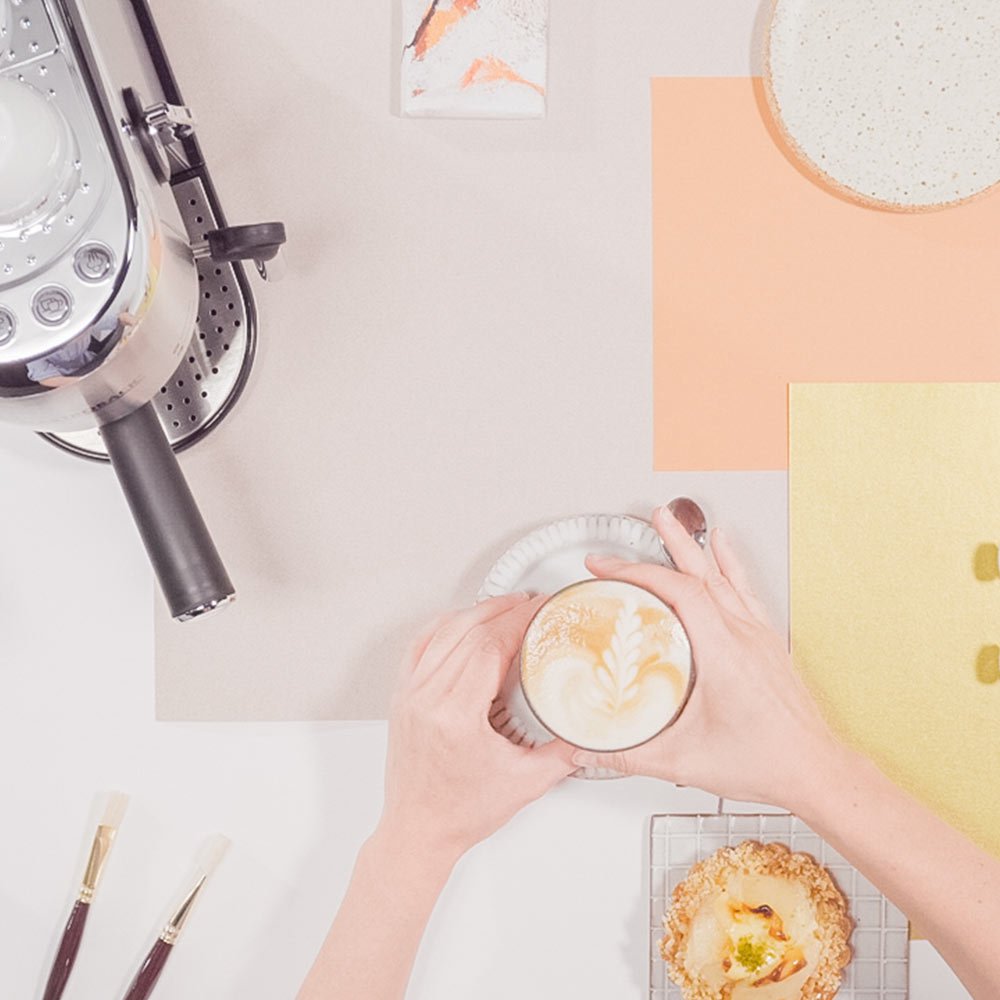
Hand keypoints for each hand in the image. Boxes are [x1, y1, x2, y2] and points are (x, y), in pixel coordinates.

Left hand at [377, 593, 575, 864]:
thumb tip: (590, 728)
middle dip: (505, 610)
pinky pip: (419, 645)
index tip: (541, 611)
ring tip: (504, 606)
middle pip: (468, 631)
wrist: (418, 832)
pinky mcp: (401, 695)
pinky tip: (461, 620)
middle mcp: (427, 698)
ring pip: (442, 632)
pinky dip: (443, 626)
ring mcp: (409, 694)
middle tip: (532, 605)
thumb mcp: (525, 783)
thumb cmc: (459, 814)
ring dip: (477, 612)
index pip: (490, 646)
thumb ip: (564, 753)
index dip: (520, 621)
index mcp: (455, 715)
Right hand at [572, 505, 839, 809]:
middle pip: (702, 573)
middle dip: (669, 543)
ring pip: (723, 577)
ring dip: (696, 547)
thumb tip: (586, 748)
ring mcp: (758, 637)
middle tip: (646, 520)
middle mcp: (743, 636)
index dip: (639, 573)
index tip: (608, 568)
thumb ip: (627, 754)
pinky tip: (725, 550)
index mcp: (723, 653)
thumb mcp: (684, 761)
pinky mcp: (766, 644)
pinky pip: (745, 591)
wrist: (815, 771)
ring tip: (676, 522)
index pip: (678, 592)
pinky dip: (730, 566)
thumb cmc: (766, 763)